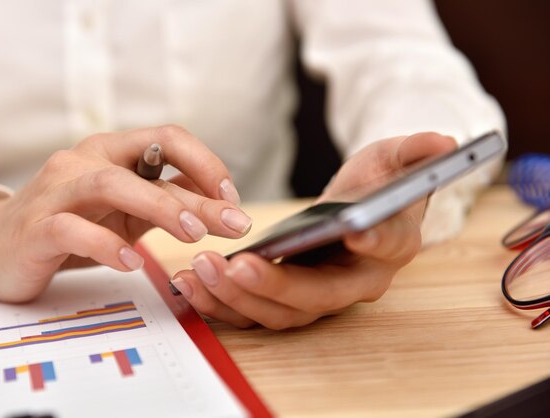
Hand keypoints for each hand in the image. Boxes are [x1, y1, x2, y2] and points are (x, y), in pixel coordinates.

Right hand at [0, 125, 250, 301]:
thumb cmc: (71, 228)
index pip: (167, 138)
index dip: (206, 163)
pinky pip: (73, 229)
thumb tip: (224, 209)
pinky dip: (107, 245)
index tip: (233, 198)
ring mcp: (57, 190)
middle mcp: (85, 160)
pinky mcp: (35, 226)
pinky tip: (134, 263)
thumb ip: (165, 206)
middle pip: (147, 160)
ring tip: (194, 234)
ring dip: (160, 207)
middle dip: (197, 193)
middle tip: (235, 223)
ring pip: (112, 184)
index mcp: (112, 152)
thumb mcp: (125, 215)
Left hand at [170, 132, 456, 328]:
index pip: (386, 249)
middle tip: (237, 263)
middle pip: (316, 297)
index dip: (373, 241)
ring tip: (201, 269)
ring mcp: (315, 296)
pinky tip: (189, 283)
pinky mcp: (283, 297)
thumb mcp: (394, 160)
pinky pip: (250, 311)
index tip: (354, 229)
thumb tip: (445, 143)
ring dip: (237, 297)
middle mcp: (353, 283)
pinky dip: (219, 303)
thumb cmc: (375, 187)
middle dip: (275, 285)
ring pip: (277, 312)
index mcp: (390, 248)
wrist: (352, 212)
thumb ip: (414, 153)